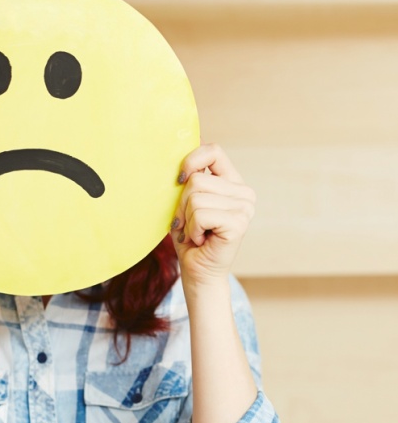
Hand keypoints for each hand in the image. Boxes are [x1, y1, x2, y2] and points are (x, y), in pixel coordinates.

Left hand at [170, 144, 254, 287]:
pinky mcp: (238, 223)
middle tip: (188, 223)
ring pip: (196, 197)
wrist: (198, 272)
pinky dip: (192, 229)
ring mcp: (245, 207)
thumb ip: (188, 180)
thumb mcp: (185, 203)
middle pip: (196, 179)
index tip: (178, 179)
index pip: (213, 150)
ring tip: (195, 232)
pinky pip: (200, 214)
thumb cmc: (190, 238)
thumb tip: (180, 155)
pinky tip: (201, 239)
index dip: (191, 160)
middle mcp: (243, 192)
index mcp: (232, 182)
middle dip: (182, 204)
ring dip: (186, 219)